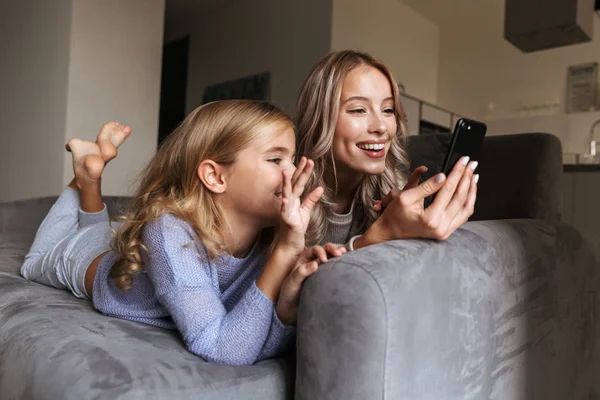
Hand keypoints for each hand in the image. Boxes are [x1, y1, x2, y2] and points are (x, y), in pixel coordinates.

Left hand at [276, 243, 345, 325]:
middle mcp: (314, 262)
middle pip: (325, 250)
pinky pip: (335, 269)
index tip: (324, 260)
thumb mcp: (292, 282)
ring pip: (332, 258)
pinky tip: (348, 263)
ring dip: (339, 254)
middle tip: (340, 253)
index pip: (315, 250)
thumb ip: (301, 272)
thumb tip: (315, 264)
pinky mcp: (328, 279)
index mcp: (304, 260)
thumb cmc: (289, 294)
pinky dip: (342, 264)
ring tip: (345, 254)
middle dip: (333, 249)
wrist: (291, 309)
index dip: (321, 252)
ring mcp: (322, 271)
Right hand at [279, 157, 322, 251]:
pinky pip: (284, 211)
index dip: (304, 171)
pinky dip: (284, 203)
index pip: (300, 182)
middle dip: (299, 172)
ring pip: (286, 194)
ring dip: (286, 183)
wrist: (291, 244)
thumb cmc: (296, 228)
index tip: (308, 159)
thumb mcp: (306, 211)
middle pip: (295, 184)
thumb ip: (311, 199)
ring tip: (286, 172)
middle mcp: (289, 202)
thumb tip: (320, 187)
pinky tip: (284, 197)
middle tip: (305, 159)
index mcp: (294, 200)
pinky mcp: (286, 220)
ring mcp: (286, 210)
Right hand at [357, 157, 477, 247]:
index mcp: (430, 218)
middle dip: (467, 178)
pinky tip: (469, 191)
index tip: (463, 160)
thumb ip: (425, 187)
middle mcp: (441, 227)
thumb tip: (443, 176)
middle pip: (460, 197)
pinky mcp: (446, 232)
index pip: (448, 190)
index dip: (457, 172)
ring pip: (466, 208)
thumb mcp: (405, 197)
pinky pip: (463, 215)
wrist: (390, 233)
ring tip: (473, 175)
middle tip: (471, 164)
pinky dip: (468, 201)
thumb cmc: (394, 215)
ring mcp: (445, 231)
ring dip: (471, 190)